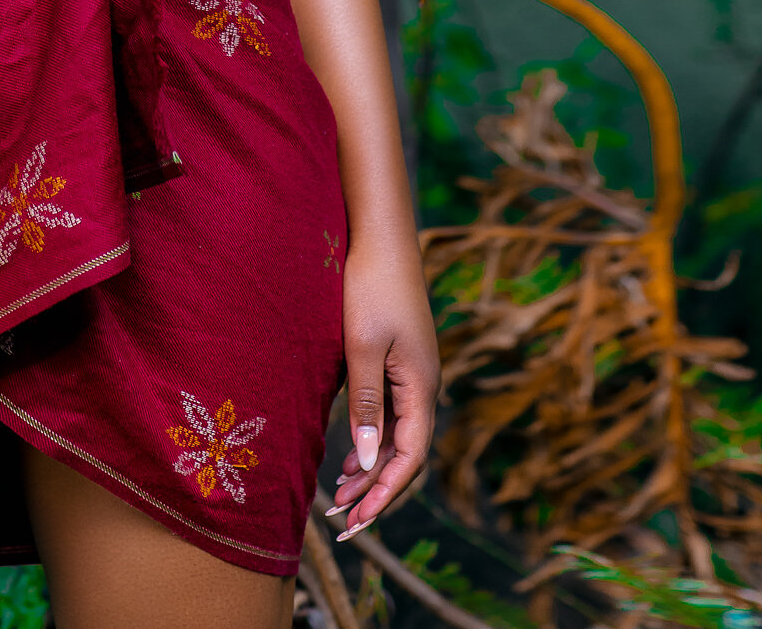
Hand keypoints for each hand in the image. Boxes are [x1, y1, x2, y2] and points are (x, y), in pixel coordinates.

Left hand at [327, 236, 439, 540]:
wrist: (381, 237)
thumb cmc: (370, 287)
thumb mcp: (362, 347)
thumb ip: (366, 403)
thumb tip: (370, 461)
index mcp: (421, 387)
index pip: (409, 457)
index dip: (383, 493)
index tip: (355, 521)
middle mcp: (423, 386)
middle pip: (405, 454)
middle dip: (375, 491)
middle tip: (342, 523)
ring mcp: (412, 374)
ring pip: (396, 436)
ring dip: (370, 468)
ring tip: (339, 496)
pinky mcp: (397, 361)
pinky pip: (389, 414)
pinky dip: (370, 439)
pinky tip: (349, 454)